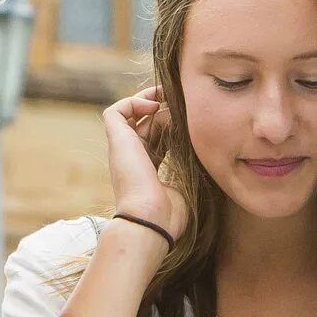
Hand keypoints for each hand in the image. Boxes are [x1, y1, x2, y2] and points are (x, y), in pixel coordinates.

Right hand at [100, 89, 188, 241]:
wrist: (150, 219)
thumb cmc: (170, 212)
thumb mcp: (187, 183)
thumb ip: (190, 163)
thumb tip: (201, 142)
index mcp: (148, 169)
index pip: (158, 137)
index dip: (172, 123)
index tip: (192, 115)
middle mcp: (133, 157)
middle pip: (146, 122)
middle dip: (164, 108)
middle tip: (183, 100)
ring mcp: (123, 149)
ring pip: (132, 114)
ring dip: (149, 101)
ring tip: (167, 96)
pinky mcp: (116, 141)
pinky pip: (115, 112)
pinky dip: (133, 102)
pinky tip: (154, 106)